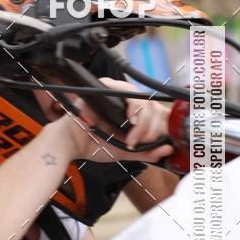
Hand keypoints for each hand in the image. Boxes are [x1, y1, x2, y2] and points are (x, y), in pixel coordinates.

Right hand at [49, 81, 173, 164]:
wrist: (71, 144)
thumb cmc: (92, 145)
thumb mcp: (126, 151)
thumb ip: (146, 152)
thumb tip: (168, 149)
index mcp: (130, 112)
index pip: (155, 112)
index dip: (158, 127)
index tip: (150, 143)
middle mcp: (125, 100)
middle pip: (153, 106)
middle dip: (151, 128)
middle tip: (140, 143)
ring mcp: (116, 92)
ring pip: (144, 100)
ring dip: (143, 122)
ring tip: (132, 139)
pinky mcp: (107, 88)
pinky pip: (129, 93)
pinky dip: (135, 108)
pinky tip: (131, 120)